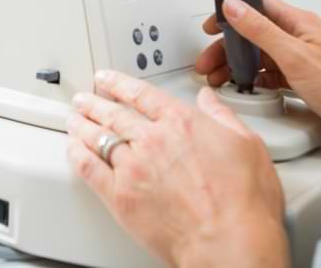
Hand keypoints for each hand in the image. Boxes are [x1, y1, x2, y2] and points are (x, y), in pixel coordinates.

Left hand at [67, 70, 288, 267]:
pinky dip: (77, 155)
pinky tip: (72, 149)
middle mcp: (153, 140)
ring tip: (73, 119)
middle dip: (95, 102)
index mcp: (181, 122)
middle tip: (83, 98)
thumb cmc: (244, 201)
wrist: (229, 241)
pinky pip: (90, 169)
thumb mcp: (247, 144)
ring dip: (82, 125)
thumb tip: (209, 99)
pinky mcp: (121, 196)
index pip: (142, 94)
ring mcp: (133, 167)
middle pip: (115, 113)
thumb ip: (222, 117)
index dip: (120, 84)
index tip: (107, 79)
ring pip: (99, 137)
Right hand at [196, 0, 320, 151]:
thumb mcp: (294, 56)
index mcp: (299, 22)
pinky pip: (269, 73)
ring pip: (259, 55)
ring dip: (237, 64)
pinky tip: (245, 87)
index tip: (212, 25)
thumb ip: (261, 30)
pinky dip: (253, 79)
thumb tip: (235, 6)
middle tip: (209, 61)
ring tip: (220, 77)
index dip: (231, 11)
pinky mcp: (300, 79)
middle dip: (227, 46)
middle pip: (253, 33)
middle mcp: (299, 37)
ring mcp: (300, 58)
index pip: (258, 5)